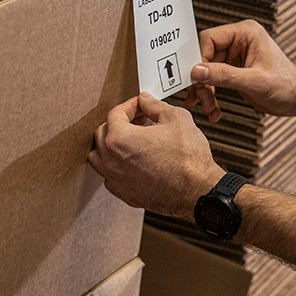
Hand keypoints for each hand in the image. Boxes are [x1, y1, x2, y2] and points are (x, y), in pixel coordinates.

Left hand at [88, 92, 223, 217]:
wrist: (196, 190)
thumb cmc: (188, 158)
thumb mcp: (176, 118)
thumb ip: (155, 106)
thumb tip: (146, 101)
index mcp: (120, 139)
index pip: (115, 113)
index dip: (130, 105)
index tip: (141, 105)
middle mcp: (111, 161)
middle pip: (102, 133)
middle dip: (120, 122)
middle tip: (139, 118)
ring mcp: (115, 180)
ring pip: (99, 156)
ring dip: (112, 144)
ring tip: (131, 139)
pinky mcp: (124, 193)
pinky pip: (110, 175)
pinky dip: (117, 164)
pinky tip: (135, 159)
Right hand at [188, 20, 295, 117]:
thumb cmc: (286, 84)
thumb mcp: (255, 81)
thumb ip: (225, 75)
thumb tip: (197, 71)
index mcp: (245, 33)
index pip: (209, 39)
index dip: (198, 59)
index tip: (195, 79)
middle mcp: (238, 41)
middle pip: (204, 56)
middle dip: (201, 80)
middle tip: (200, 99)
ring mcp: (234, 56)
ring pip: (206, 71)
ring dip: (204, 91)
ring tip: (209, 108)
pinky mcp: (233, 70)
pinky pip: (212, 80)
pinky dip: (210, 95)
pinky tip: (214, 110)